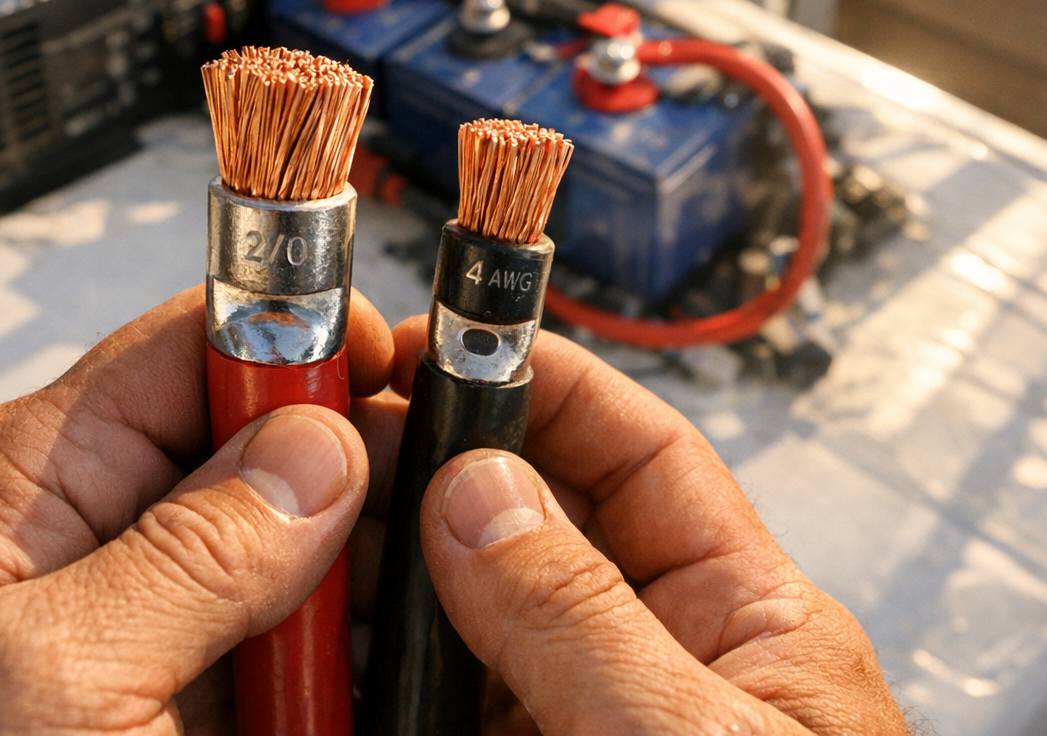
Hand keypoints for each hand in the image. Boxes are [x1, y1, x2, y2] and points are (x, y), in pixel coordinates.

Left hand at [0, 285, 394, 735]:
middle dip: (356, 469)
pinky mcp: (176, 703)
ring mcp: (142, 625)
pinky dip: (340, 659)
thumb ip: (188, 559)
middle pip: (256, 449)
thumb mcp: (45, 680)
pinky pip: (282, 649)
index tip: (395, 366)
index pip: (187, 347)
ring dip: (360, 574)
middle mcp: (91, 536)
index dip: (299, 338)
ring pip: (289, 555)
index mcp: (31, 483)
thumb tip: (315, 450)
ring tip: (421, 600)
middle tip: (438, 505)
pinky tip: (374, 673)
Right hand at [356, 318, 911, 735]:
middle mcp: (649, 667)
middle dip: (435, 473)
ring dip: (387, 574)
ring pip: (464, 616)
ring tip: (306, 538)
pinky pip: (431, 705)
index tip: (447, 348)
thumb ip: (582, 621)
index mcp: (740, 625)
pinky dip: (370, 676)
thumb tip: (480, 499)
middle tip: (338, 443)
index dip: (543, 385)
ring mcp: (572, 727)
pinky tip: (318, 652)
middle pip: (532, 524)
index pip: (638, 456)